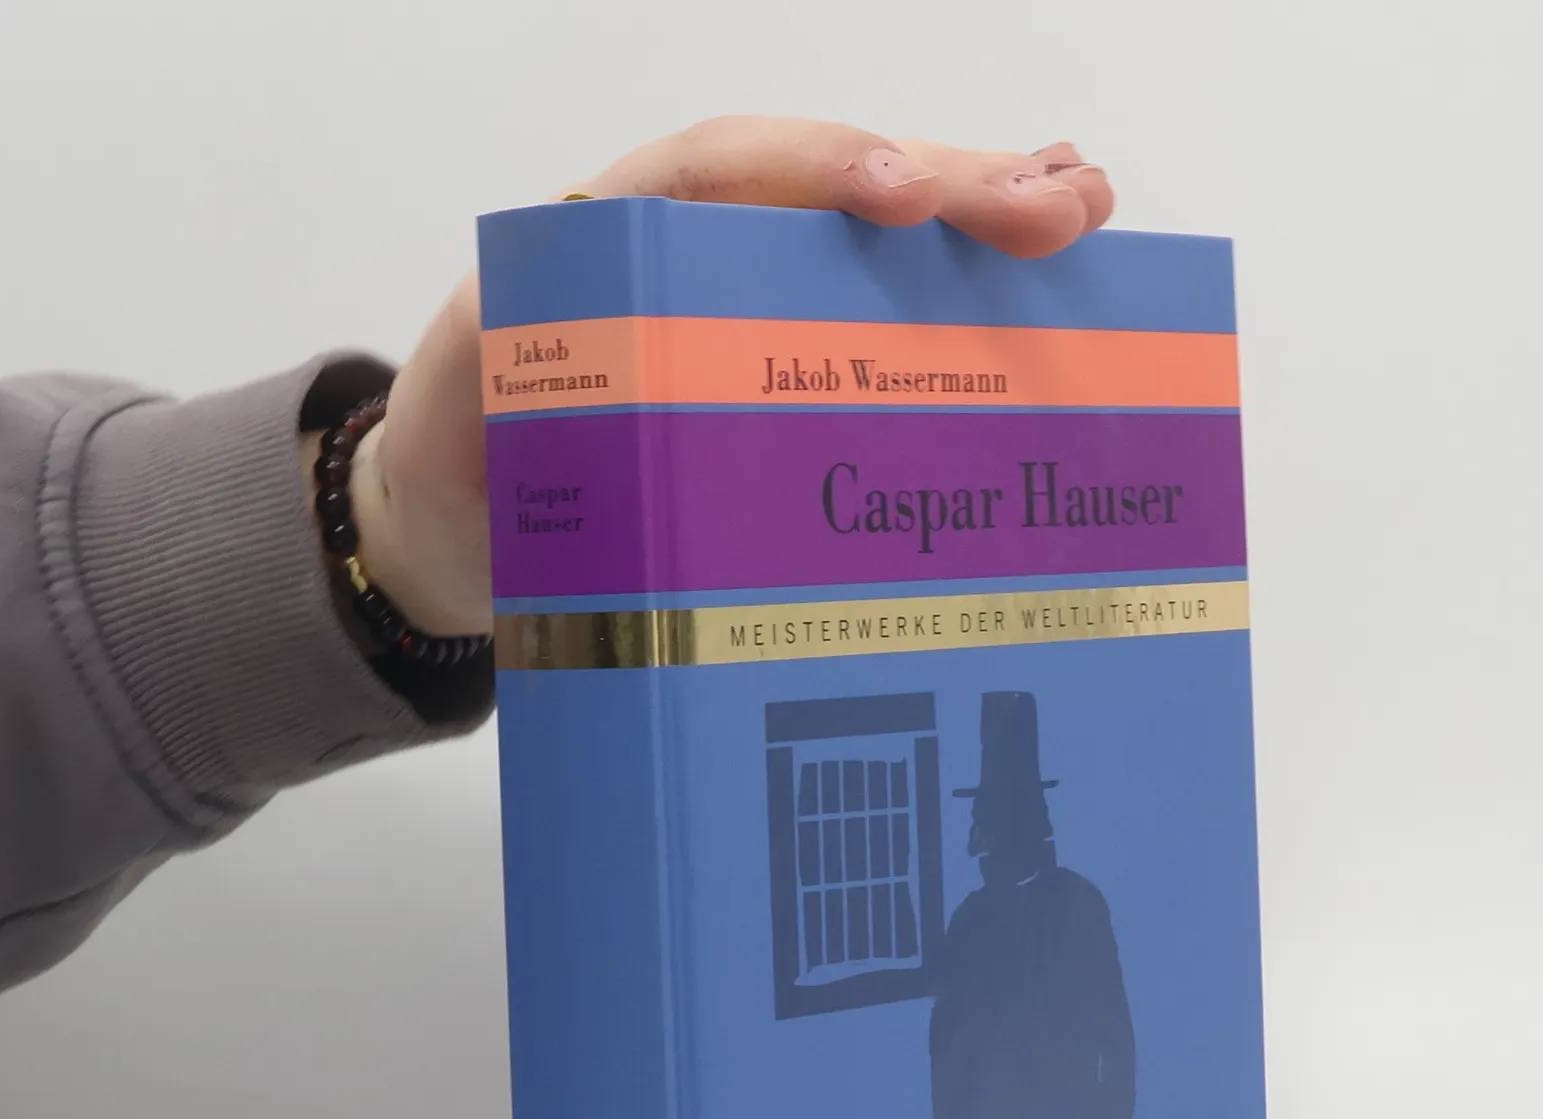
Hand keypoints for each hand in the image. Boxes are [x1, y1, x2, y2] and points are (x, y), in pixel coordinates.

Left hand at [349, 117, 1114, 637]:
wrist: (458, 523)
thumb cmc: (464, 468)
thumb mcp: (459, 427)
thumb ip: (498, 390)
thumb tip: (568, 383)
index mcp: (609, 242)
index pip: (717, 171)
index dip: (813, 171)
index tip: (897, 200)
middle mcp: (692, 251)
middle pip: (826, 190)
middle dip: (945, 187)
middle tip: (1056, 209)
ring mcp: (747, 302)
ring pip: (872, 240)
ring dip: (980, 217)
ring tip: (1084, 208)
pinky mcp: (782, 359)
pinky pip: (877, 308)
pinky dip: (958, 284)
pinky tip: (1043, 270)